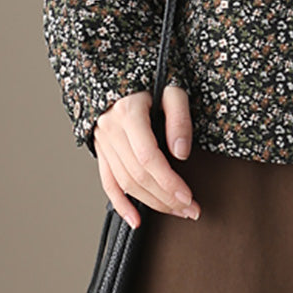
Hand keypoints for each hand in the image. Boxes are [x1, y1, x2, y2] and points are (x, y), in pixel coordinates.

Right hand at [92, 85, 200, 227]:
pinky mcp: (101, 150)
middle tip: (190, 210)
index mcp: (128, 113)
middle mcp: (111, 130)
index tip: (188, 196)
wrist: (122, 72)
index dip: (168, 181)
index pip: (148, 158)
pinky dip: (121, 204)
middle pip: (138, 175)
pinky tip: (136, 220)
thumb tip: (181, 153)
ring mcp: (103, 142)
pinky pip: (108, 182)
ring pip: (125, 183)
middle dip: (166, 198)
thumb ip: (179, 118)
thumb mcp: (172, 89)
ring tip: (176, 212)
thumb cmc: (150, 78)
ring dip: (151, 203)